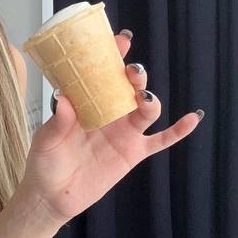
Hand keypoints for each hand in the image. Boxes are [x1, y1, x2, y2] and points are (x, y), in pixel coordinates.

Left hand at [20, 31, 203, 226]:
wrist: (51, 196)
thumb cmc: (44, 163)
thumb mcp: (45, 140)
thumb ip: (58, 122)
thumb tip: (63, 98)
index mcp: (87, 103)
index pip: (102, 73)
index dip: (113, 55)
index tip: (121, 41)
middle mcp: (109, 113)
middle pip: (129, 87)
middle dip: (134, 74)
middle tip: (130, 69)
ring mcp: (123, 132)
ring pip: (146, 109)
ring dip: (149, 98)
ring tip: (144, 95)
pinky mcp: (133, 153)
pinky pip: (160, 141)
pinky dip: (178, 131)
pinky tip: (193, 118)